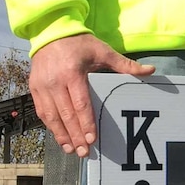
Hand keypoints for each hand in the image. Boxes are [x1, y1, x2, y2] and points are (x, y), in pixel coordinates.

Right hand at [30, 34, 155, 156]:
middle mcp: (54, 82)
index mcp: (72, 73)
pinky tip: (60, 137)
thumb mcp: (103, 51)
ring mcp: (42, 86)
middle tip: (84, 152)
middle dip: (75, 136)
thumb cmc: (79, 44)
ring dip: (62, 135)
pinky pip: (42, 111)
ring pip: (51, 116)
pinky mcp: (34, 88)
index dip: (86, 123)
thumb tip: (151, 71)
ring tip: (71, 150)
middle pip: (66, 114)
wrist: (50, 32)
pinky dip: (51, 126)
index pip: (80, 103)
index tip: (92, 139)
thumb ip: (125, 65)